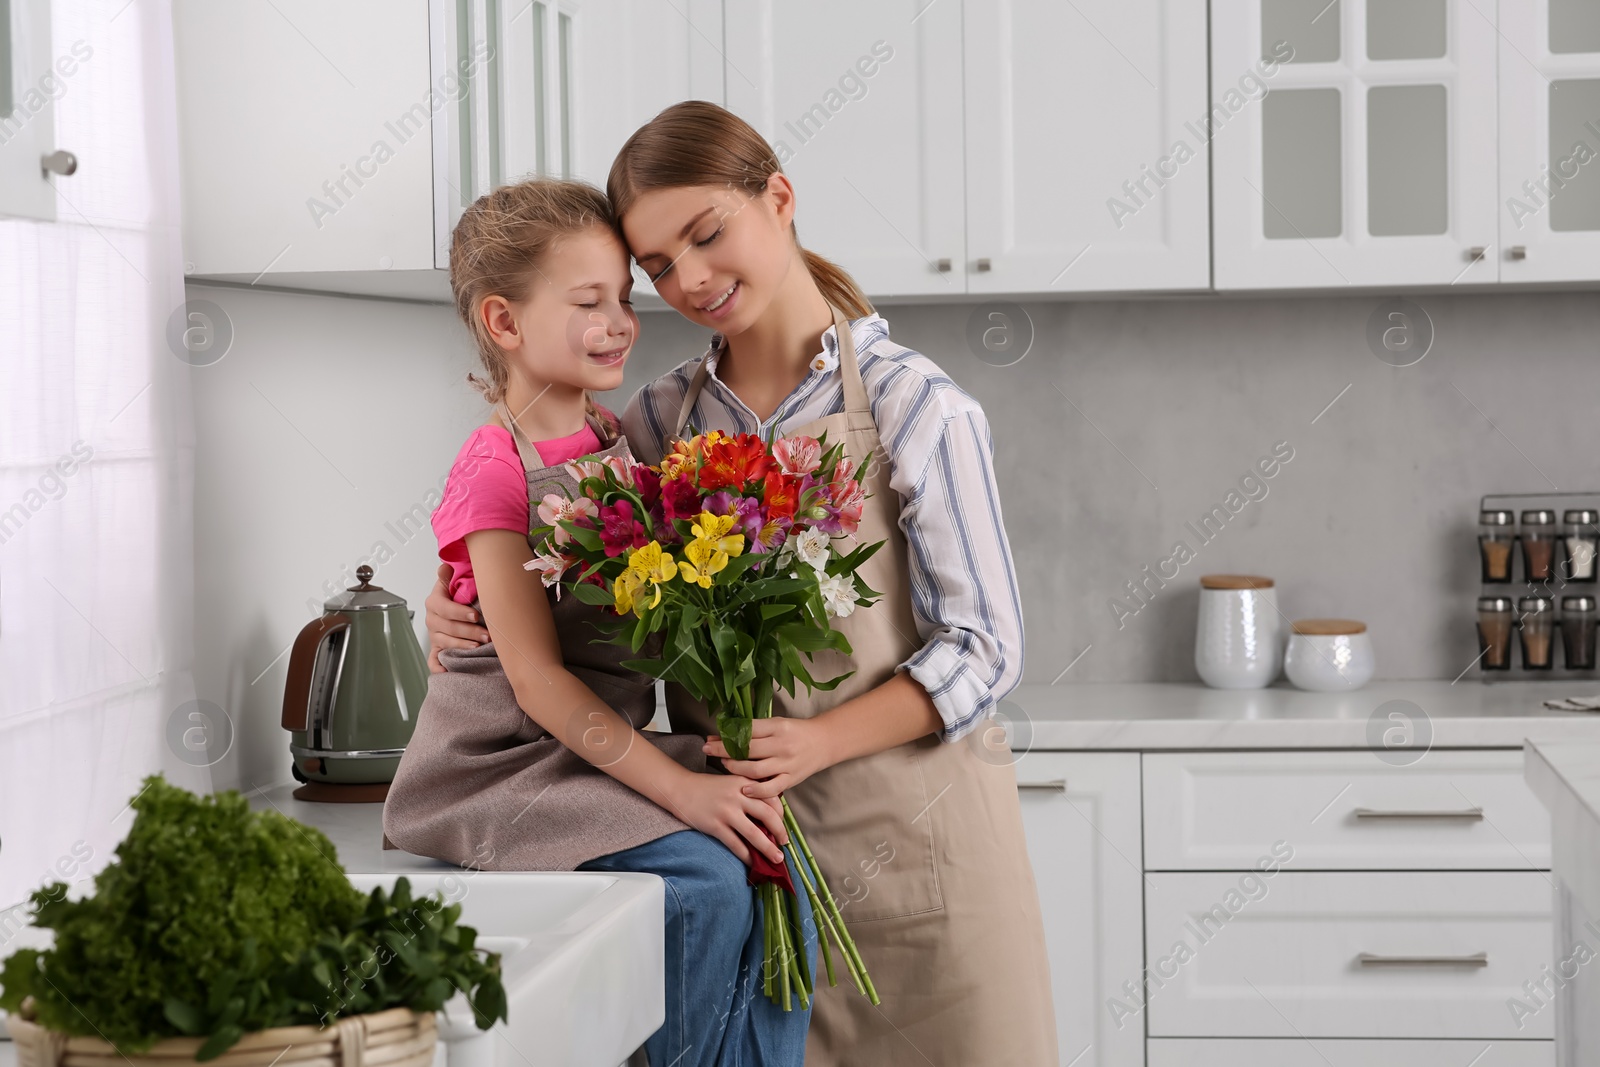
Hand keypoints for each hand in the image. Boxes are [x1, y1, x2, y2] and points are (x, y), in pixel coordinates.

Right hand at [425, 562, 488, 671]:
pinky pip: (434, 661)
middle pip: (447, 628)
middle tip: (487, 635)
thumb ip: (449, 574)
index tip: (476, 615)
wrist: (456, 607)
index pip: (443, 607)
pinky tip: (448, 671)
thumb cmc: (458, 595)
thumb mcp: (454, 581)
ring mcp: (434, 636)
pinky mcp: (437, 649)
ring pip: (446, 643)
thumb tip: (445, 566)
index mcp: (434, 602)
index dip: (459, 612)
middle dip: (468, 632)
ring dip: (463, 646)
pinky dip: (439, 667)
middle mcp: (432, 620)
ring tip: (479, 647)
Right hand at [666, 771, 788, 866]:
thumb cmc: (707, 787)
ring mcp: (727, 811)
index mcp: (745, 783)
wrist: (680, 789)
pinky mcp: (716, 825)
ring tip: (776, 858)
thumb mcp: (732, 781)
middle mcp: (739, 796)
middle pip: (768, 816)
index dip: (781, 814)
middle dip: (780, 832)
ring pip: (755, 834)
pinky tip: (752, 862)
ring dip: (768, 849)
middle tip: (784, 843)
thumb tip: (768, 814)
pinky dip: (746, 855)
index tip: (783, 824)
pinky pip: (736, 844)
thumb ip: (749, 791)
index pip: (772, 798)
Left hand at [704, 717, 832, 799]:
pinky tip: (744, 790)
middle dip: (724, 750)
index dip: (726, 735)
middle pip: (747, 749)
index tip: (710, 738)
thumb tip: (725, 731)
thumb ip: (754, 729)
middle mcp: (782, 745)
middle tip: (708, 750)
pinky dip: (756, 791)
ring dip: (736, 768)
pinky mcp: (792, 779)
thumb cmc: (796, 731)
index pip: (747, 730)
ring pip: (756, 770)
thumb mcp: (777, 723)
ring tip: (725, 765)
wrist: (824, 742)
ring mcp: (787, 764)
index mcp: (778, 727)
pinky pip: (771, 788)